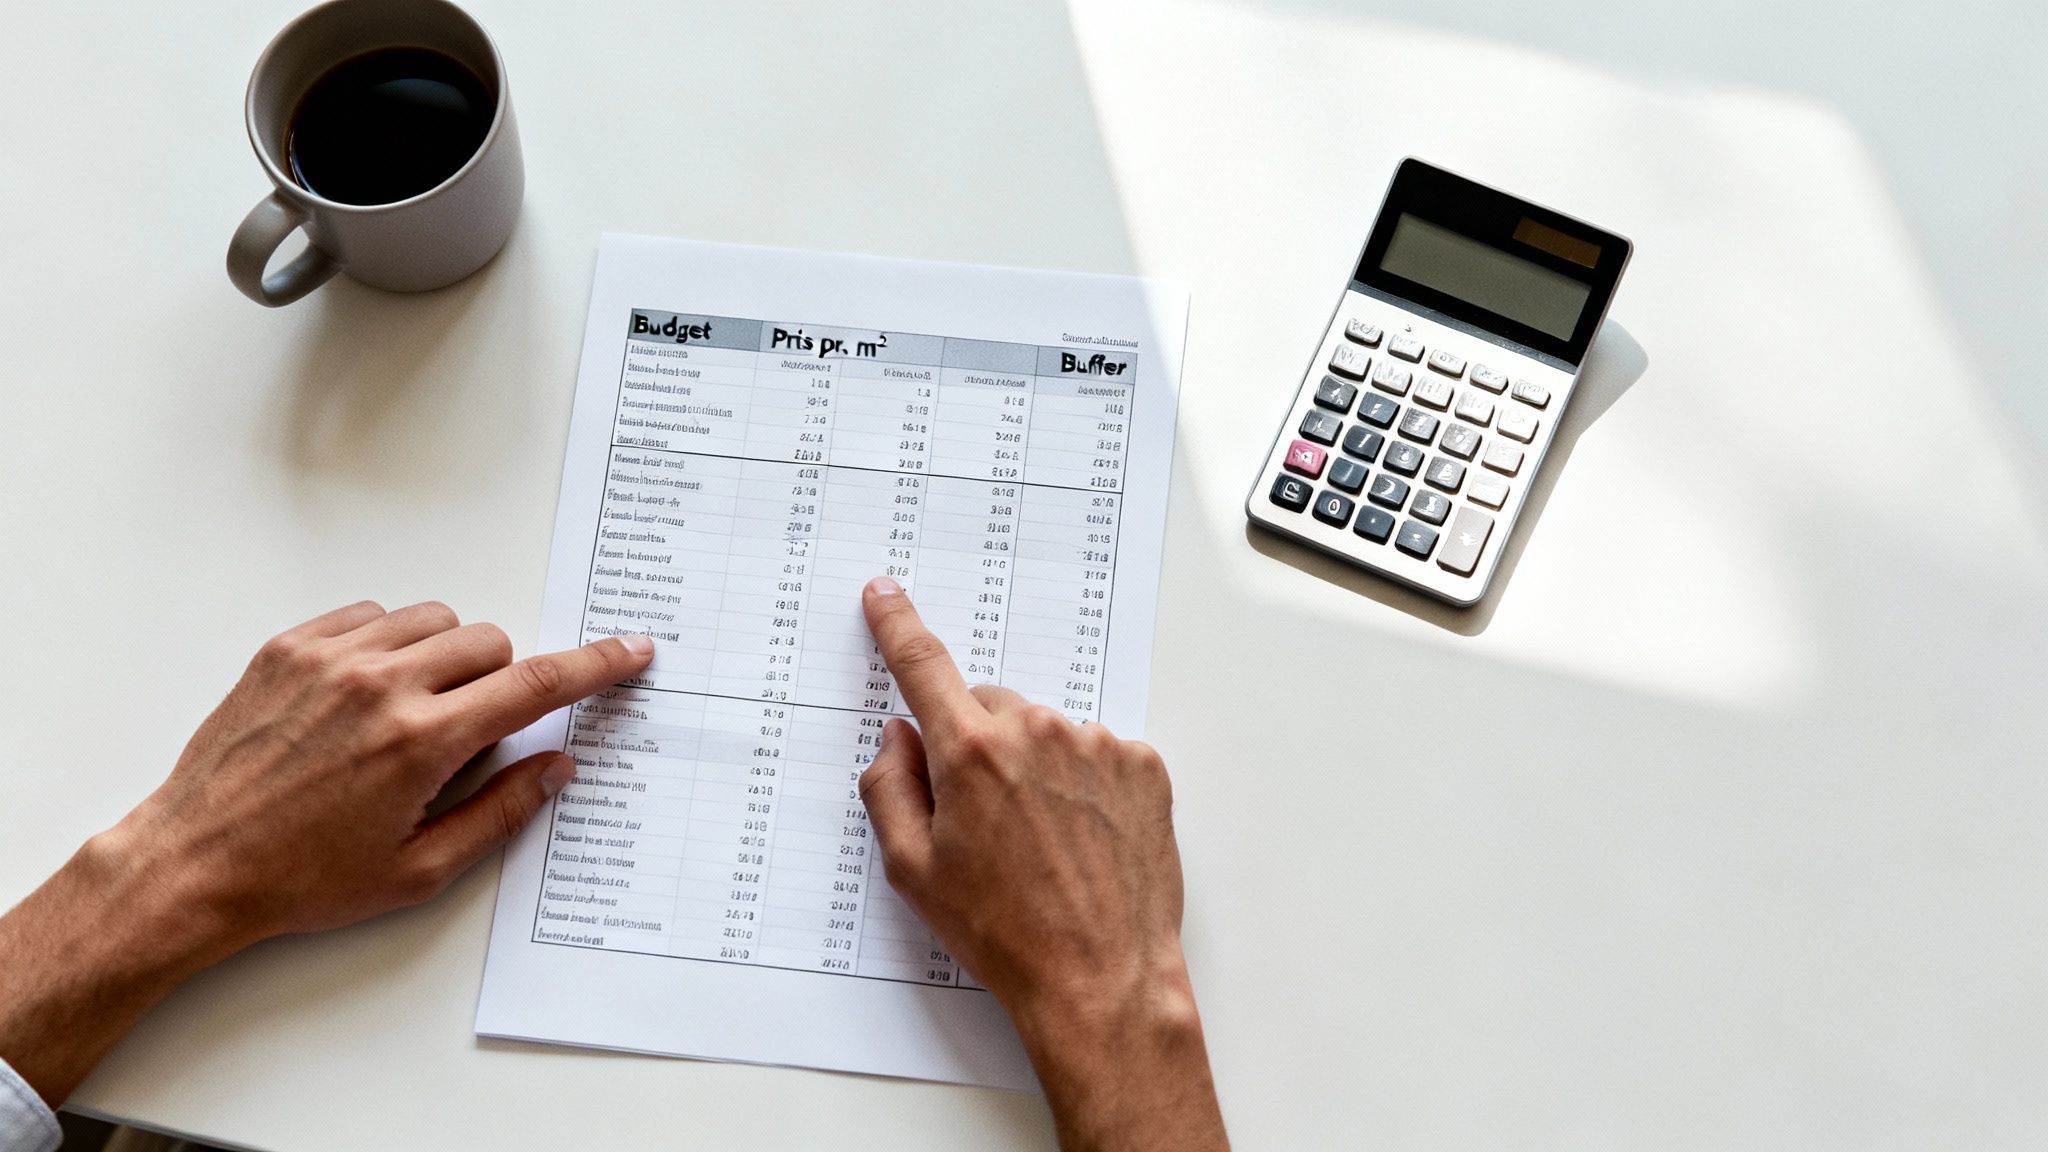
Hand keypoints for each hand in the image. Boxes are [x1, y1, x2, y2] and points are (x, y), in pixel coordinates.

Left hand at [0, 601, 650, 1104]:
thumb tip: (555, 766)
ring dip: (447, 656)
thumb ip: (501, 812)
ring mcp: (329, 659)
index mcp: (421, 743)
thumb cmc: (301, 878)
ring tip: (415, 712)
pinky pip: (371, 613)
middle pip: (490, 642)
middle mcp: (380, 687)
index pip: (535, 685)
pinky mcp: (289, 647)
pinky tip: (369, 694)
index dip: (595, 666)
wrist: (193, 863)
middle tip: (470, 732)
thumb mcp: (419, 870)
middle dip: (501, 680)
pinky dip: (389, 643)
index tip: (630, 651)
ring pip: (435, 619)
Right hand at [857, 577, 1226, 1151]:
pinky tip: (1082, 839)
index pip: (923, 667)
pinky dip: (1084, 784)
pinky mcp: (1143, 765)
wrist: (1102, 979)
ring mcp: (1097, 745)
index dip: (898, 626)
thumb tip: (899, 737)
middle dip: (978, 747)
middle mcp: (1037, 733)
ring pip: (1046, 733)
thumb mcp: (914, 872)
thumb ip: (890, 788)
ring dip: (1036, 769)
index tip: (885, 594)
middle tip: (985, 822)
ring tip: (1044, 844)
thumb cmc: (1006, 934)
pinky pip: (1097, 753)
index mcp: (971, 754)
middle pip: (989, 709)